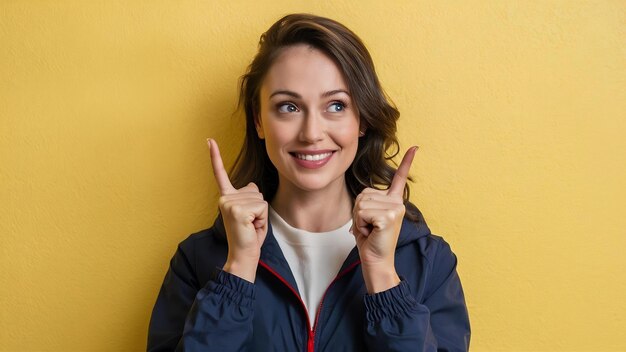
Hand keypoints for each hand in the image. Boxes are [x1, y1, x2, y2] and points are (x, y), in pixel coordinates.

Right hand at [207, 138, 267, 282]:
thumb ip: (251, 197)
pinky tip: (251, 228)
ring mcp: (230, 204)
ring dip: (261, 215)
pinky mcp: (238, 211)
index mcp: (226, 197)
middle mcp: (225, 198)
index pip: (220, 174)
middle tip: (250, 224)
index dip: (215, 156)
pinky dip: (262, 219)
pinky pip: (262, 207)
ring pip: (260, 199)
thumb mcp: (251, 212)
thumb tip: (252, 186)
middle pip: (256, 190)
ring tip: (250, 227)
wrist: (243, 256)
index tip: (209, 140)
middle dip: (259, 209)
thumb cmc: (249, 236)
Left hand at [352, 146, 416, 292]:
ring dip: (358, 219)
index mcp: (393, 201)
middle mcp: (397, 203)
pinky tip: (371, 233)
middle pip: (363, 194)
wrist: (376, 261)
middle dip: (358, 212)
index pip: (399, 178)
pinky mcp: (389, 217)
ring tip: (370, 230)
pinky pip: (362, 213)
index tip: (415, 147)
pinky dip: (360, 225)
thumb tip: (363, 201)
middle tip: (369, 227)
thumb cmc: (370, 240)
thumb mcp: (366, 217)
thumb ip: (366, 204)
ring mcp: (395, 209)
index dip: (407, 162)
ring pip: (361, 204)